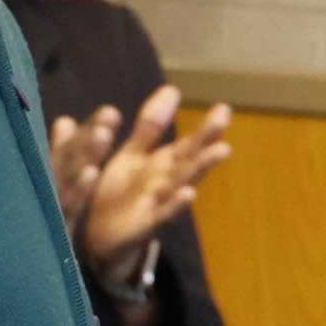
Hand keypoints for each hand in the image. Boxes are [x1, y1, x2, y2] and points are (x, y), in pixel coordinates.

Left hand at [49, 85, 233, 289]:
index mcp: (165, 162)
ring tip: (223, 149)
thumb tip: (173, 88)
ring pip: (184, 180)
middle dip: (208, 139)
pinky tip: (190, 193)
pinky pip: (164, 212)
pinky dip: (178, 203)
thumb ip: (151, 125)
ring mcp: (161, 201)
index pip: (190, 143)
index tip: (224, 108)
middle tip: (225, 120)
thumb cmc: (121, 191)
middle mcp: (168, 180)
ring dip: (202, 165)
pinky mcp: (147, 221)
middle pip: (192, 157)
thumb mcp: (134, 153)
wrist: (100, 237)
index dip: (206, 128)